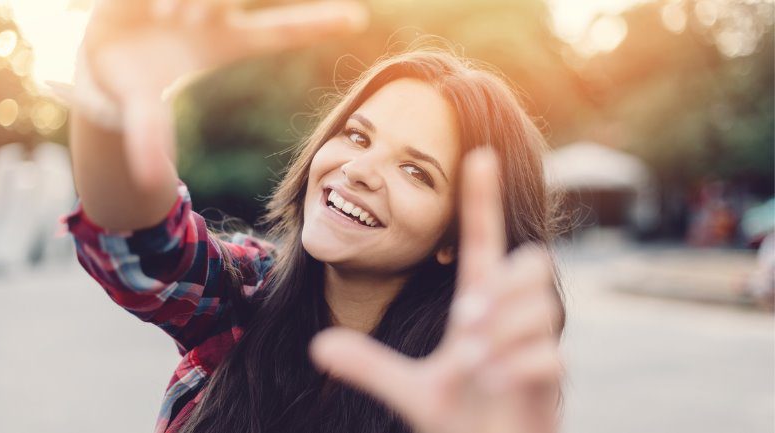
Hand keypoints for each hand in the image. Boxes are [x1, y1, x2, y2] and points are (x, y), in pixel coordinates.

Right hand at [80, 0, 367, 190]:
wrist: (98, 59)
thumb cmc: (134, 87)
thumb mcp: (143, 112)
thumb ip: (147, 138)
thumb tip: (151, 181)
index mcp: (224, 41)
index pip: (279, 31)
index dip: (316, 24)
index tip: (358, 21)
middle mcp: (213, 13)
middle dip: (212, 1)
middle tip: (186, 20)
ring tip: (161, 15)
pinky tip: (151, 7)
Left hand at [309, 148, 562, 432]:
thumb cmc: (461, 418)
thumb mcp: (411, 390)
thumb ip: (370, 365)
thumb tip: (318, 344)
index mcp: (479, 312)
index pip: (482, 244)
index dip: (480, 201)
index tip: (477, 154)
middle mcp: (510, 320)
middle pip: (529, 263)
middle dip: (502, 291)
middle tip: (469, 333)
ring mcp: (535, 345)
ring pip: (538, 306)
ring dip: (502, 337)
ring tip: (482, 370)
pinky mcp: (551, 378)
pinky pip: (546, 355)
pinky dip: (516, 370)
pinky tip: (500, 386)